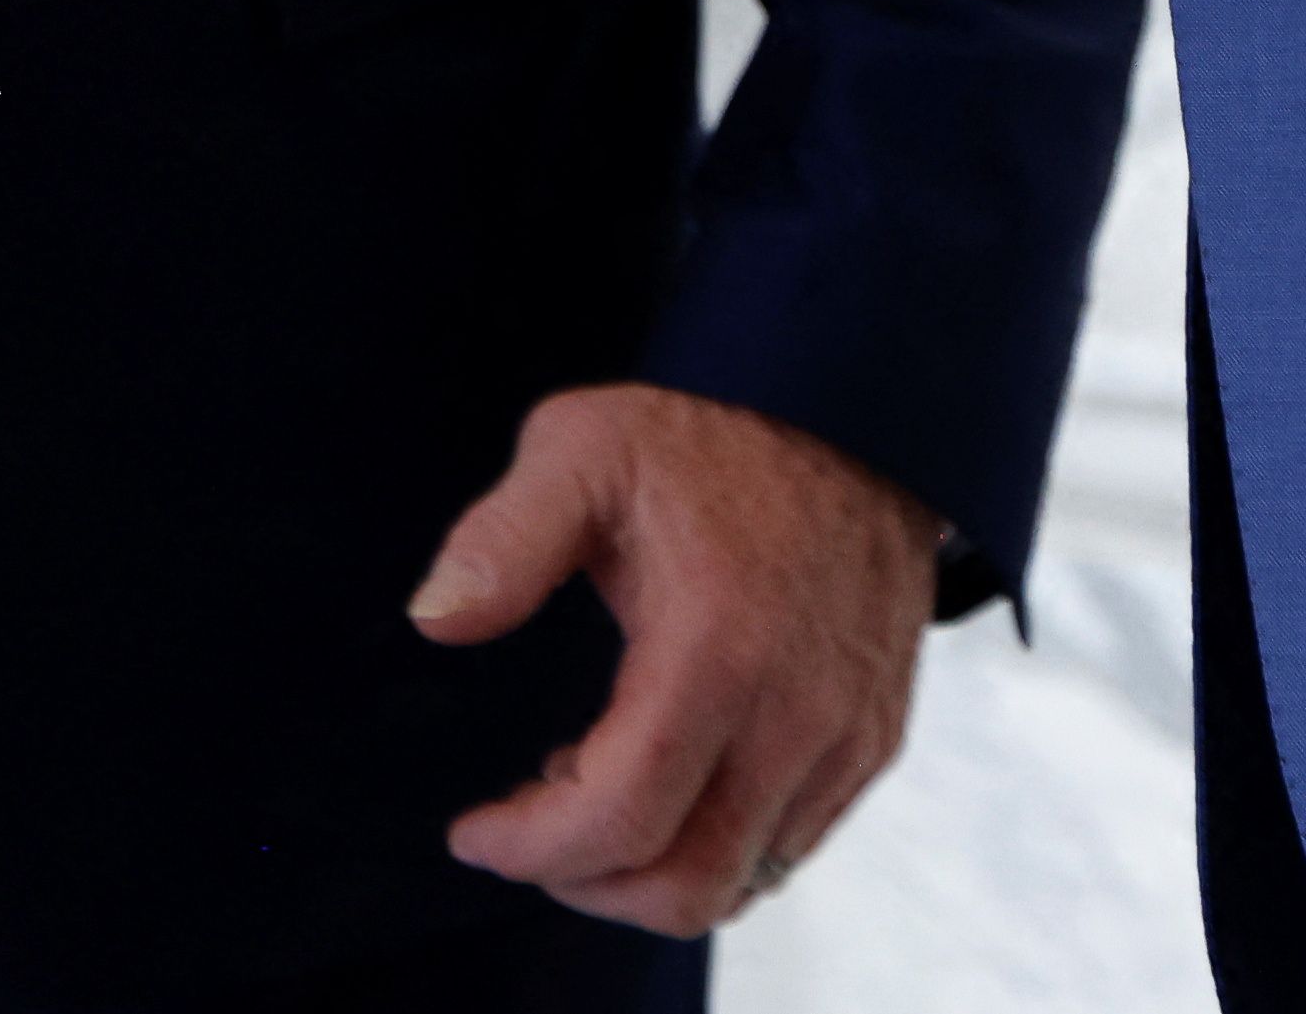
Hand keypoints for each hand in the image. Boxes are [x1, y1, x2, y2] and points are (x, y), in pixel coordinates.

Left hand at [413, 382, 940, 932]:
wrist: (856, 420)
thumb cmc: (711, 440)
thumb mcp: (587, 448)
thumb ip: (505, 537)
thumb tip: (435, 619)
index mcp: (716, 648)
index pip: (623, 814)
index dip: (533, 848)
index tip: (473, 832)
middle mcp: (795, 715)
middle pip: (685, 885)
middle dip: (586, 883)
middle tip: (529, 829)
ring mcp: (844, 740)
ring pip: (738, 882)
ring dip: (648, 870)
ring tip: (593, 788)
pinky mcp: (870, 747)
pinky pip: (787, 850)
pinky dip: (712, 848)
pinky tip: (668, 777)